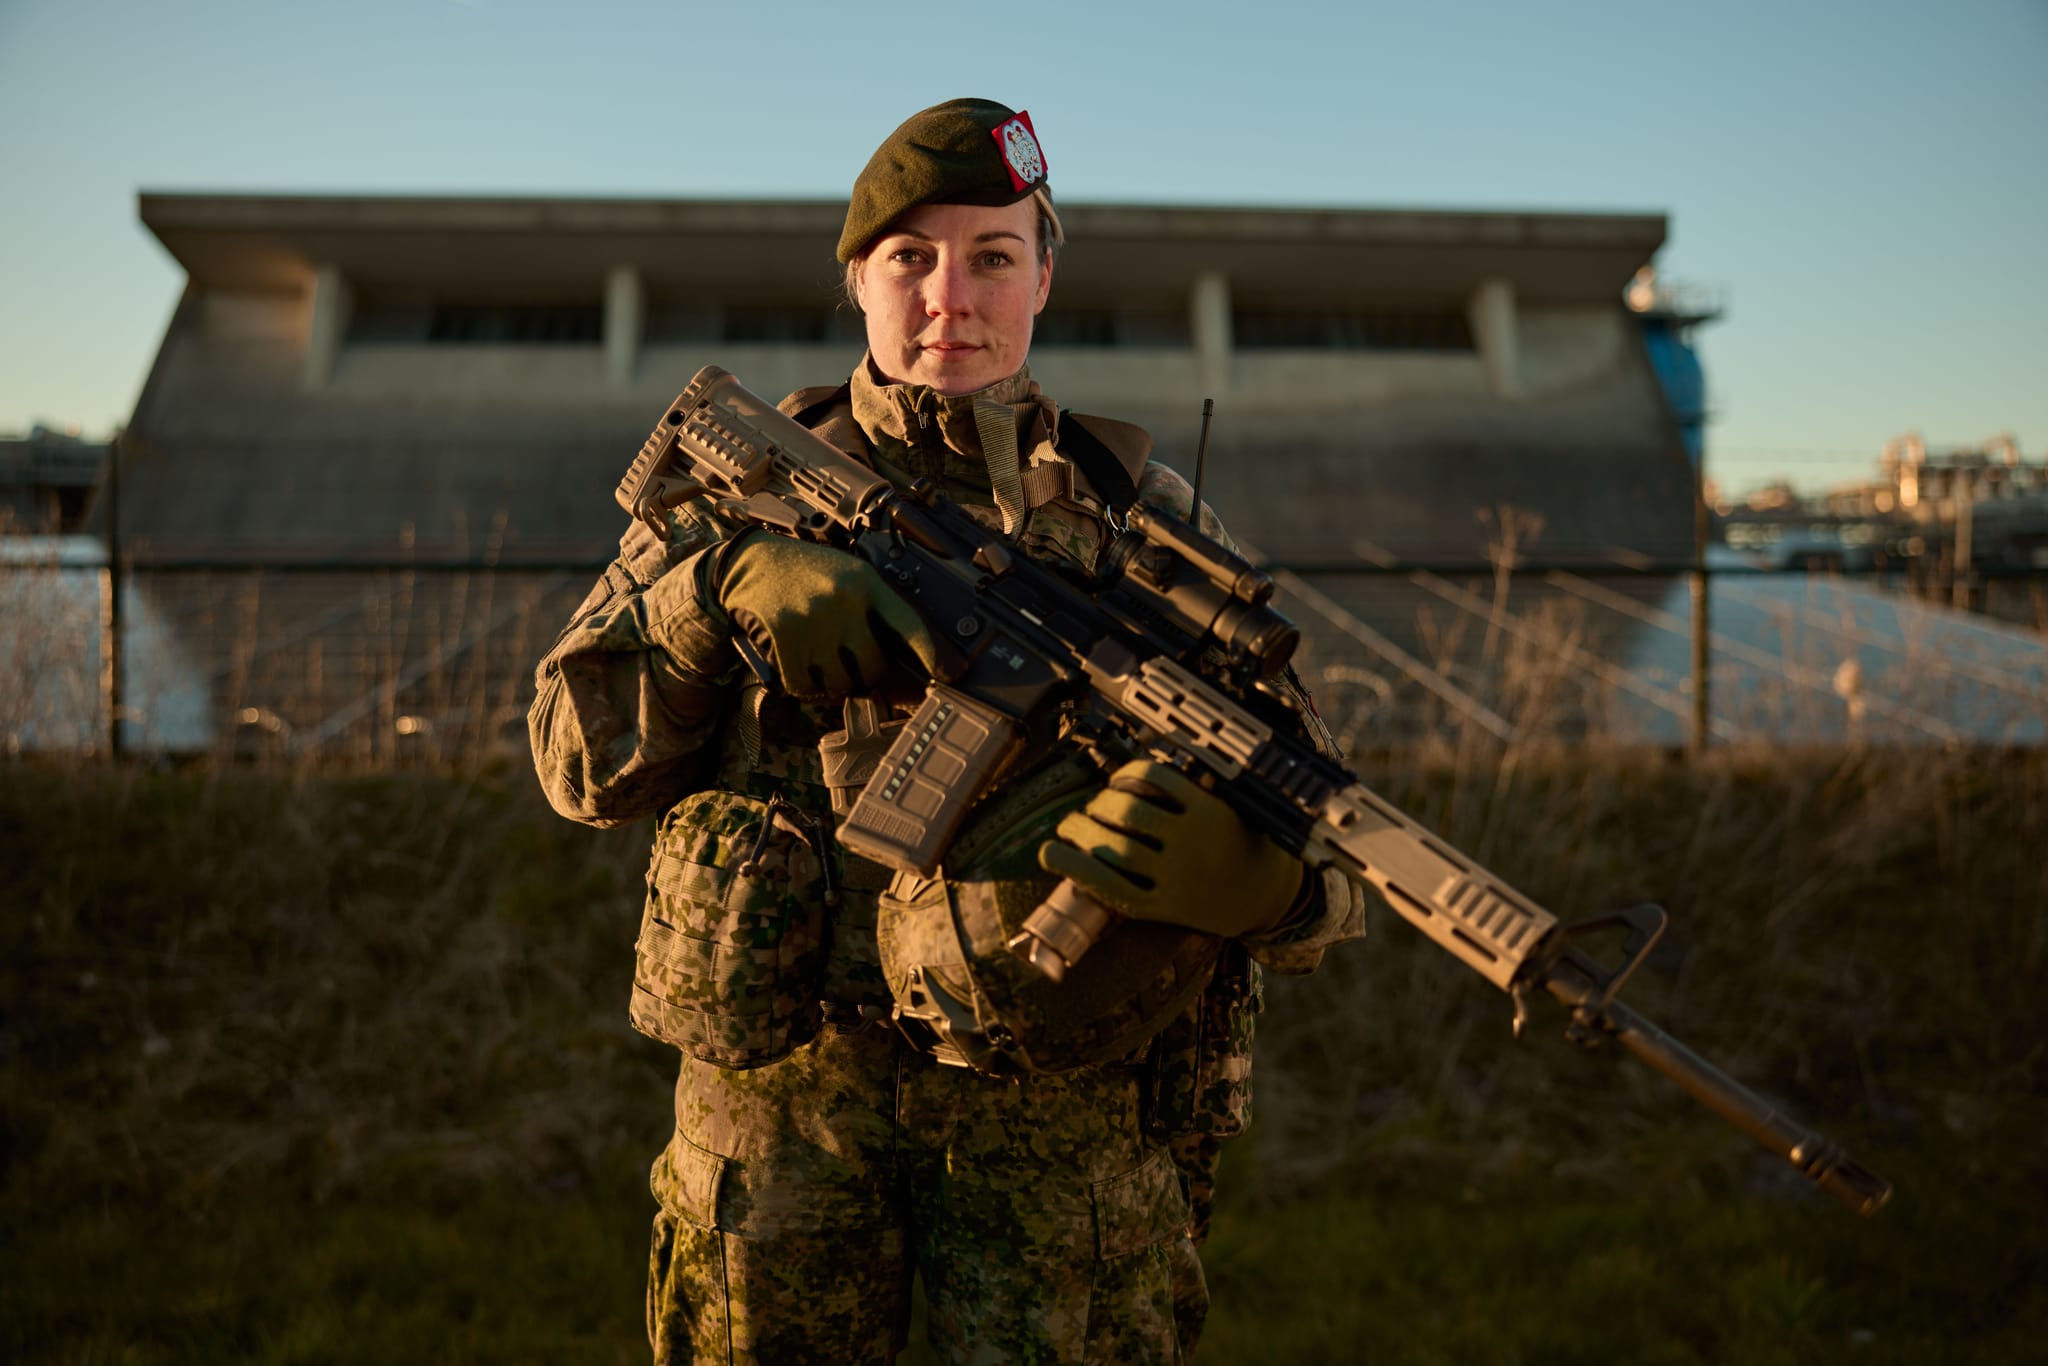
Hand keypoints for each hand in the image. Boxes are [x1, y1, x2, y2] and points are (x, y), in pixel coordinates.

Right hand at [714, 532, 942, 699]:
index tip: (947, 674)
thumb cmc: (805, 570)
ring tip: (825, 666)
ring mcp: (815, 622)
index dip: (931, 654)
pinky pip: (805, 686)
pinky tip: (803, 672)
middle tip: (853, 667)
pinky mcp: (785, 639)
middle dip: (866, 674)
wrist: (750, 562)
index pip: (910, 624)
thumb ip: (873, 604)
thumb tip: (901, 651)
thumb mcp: (847, 573)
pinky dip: (805, 688)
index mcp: (865, 582)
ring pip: (841, 683)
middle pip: (874, 666)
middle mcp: (845, 602)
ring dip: (834, 684)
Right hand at [1038, 760, 1302, 937]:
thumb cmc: (1214, 903)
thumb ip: (1135, 898)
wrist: (1274, 889)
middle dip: (1078, 829)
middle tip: (1067, 824)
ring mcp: (1195, 837)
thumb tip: (1079, 873)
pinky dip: (1131, 775)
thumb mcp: (1174, 915)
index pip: (1103, 884)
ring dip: (1101, 803)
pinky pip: (1160, 781)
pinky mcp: (1210, 808)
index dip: (1069, 865)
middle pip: (1111, 845)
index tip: (1047, 852)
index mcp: (1164, 906)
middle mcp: (1178, 872)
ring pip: (1130, 811)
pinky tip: (1120, 781)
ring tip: (1094, 806)